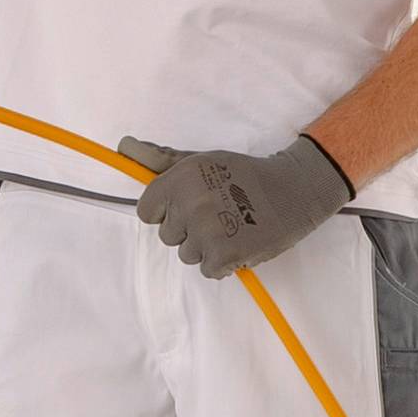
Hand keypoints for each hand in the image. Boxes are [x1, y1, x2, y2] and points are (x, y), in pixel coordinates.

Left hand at [116, 133, 353, 283]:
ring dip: (206, 247)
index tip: (185, 209)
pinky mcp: (225, 255)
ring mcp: (206, 231)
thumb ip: (161, 160)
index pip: (147, 212)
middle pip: (168, 236)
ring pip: (187, 254)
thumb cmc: (243, 174)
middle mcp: (189, 204)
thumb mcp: (202, 160)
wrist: (294, 190)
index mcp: (180, 178)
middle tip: (217, 215)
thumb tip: (123, 146)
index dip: (165, 213)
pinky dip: (223, 263)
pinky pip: (208, 270)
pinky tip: (240, 243)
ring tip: (231, 227)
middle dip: (188, 230)